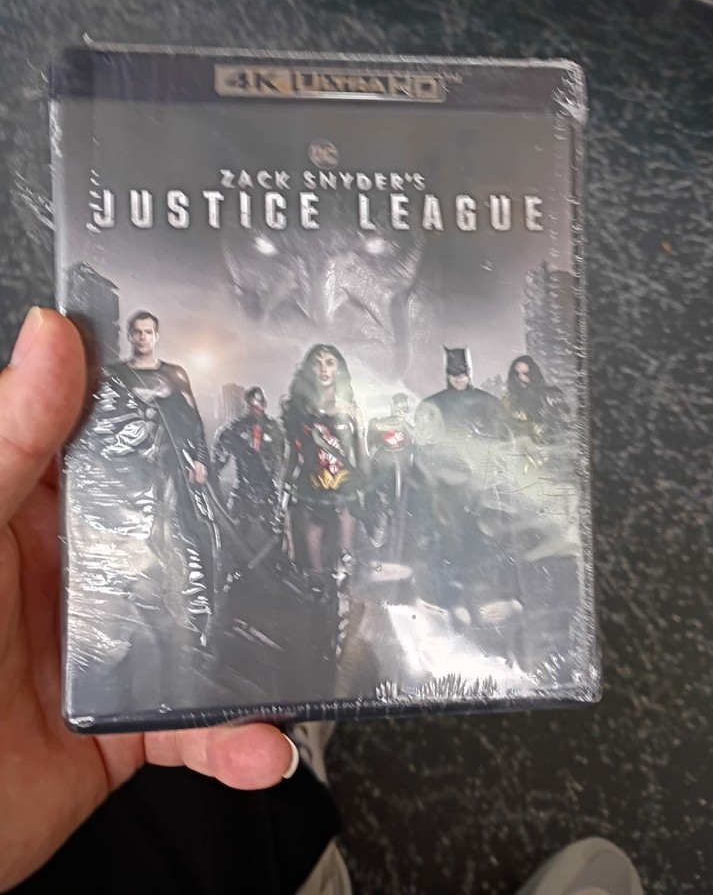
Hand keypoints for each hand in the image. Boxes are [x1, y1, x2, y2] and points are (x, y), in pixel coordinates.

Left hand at [0, 310, 297, 890]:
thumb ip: (13, 443)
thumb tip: (54, 337)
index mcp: (43, 514)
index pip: (127, 442)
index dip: (187, 411)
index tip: (252, 383)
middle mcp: (89, 575)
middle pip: (191, 534)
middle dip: (254, 530)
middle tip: (316, 510)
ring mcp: (115, 650)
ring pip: (214, 633)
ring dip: (264, 649)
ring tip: (300, 653)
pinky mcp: (133, 724)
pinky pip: (204, 724)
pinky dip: (238, 738)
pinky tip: (257, 741)